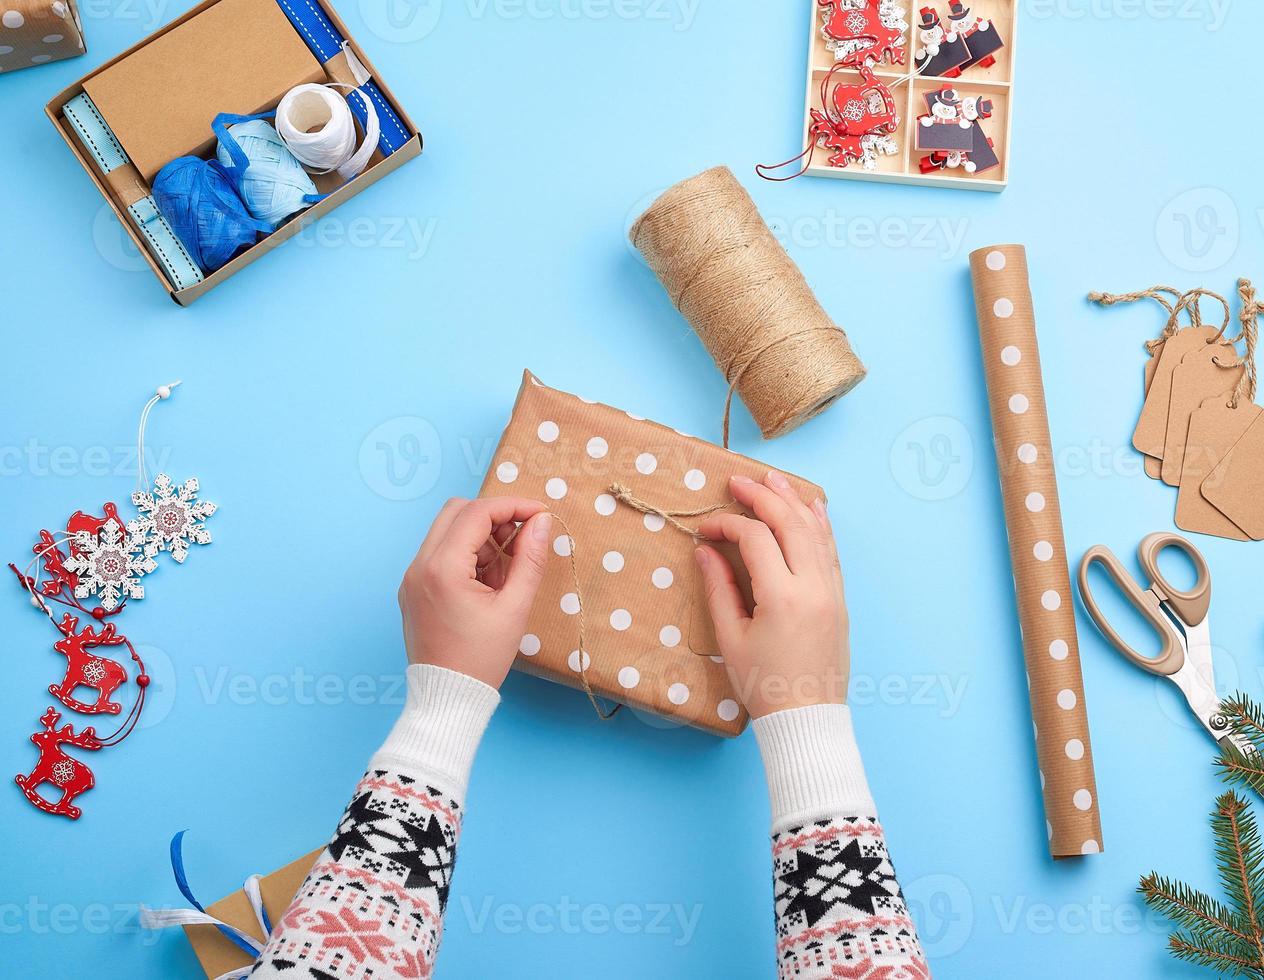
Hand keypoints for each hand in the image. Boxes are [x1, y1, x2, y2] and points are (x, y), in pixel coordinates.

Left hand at [398, 497, 552, 689]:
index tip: (540, 515)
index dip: (512, 507)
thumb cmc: (482, 659)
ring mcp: (411, 578)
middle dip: (493, 516)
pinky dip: (466, 554)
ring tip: (505, 570)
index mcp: (442, 569)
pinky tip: (487, 582)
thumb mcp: (515, 607)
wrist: (447, 697)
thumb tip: (542, 523)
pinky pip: (439, 553)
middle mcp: (419, 566)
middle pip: (456, 511)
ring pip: (446, 530)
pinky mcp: (412, 590)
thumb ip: (530, 559)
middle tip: (521, 538)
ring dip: (479, 536)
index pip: (477, 513)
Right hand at [694, 472, 848, 718]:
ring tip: (774, 480)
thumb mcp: (731, 638)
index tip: (706, 529)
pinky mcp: (840, 600)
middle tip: (739, 482)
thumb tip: (706, 551)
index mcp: (782, 597)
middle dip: (763, 497)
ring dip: (794, 502)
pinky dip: (821, 526)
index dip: (727, 525)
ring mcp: (832, 592)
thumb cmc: (763, 684)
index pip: (754, 540)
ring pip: (816, 532)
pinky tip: (813, 507)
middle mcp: (813, 587)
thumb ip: (719, 589)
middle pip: (790, 524)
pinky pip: (832, 552)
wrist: (806, 719)